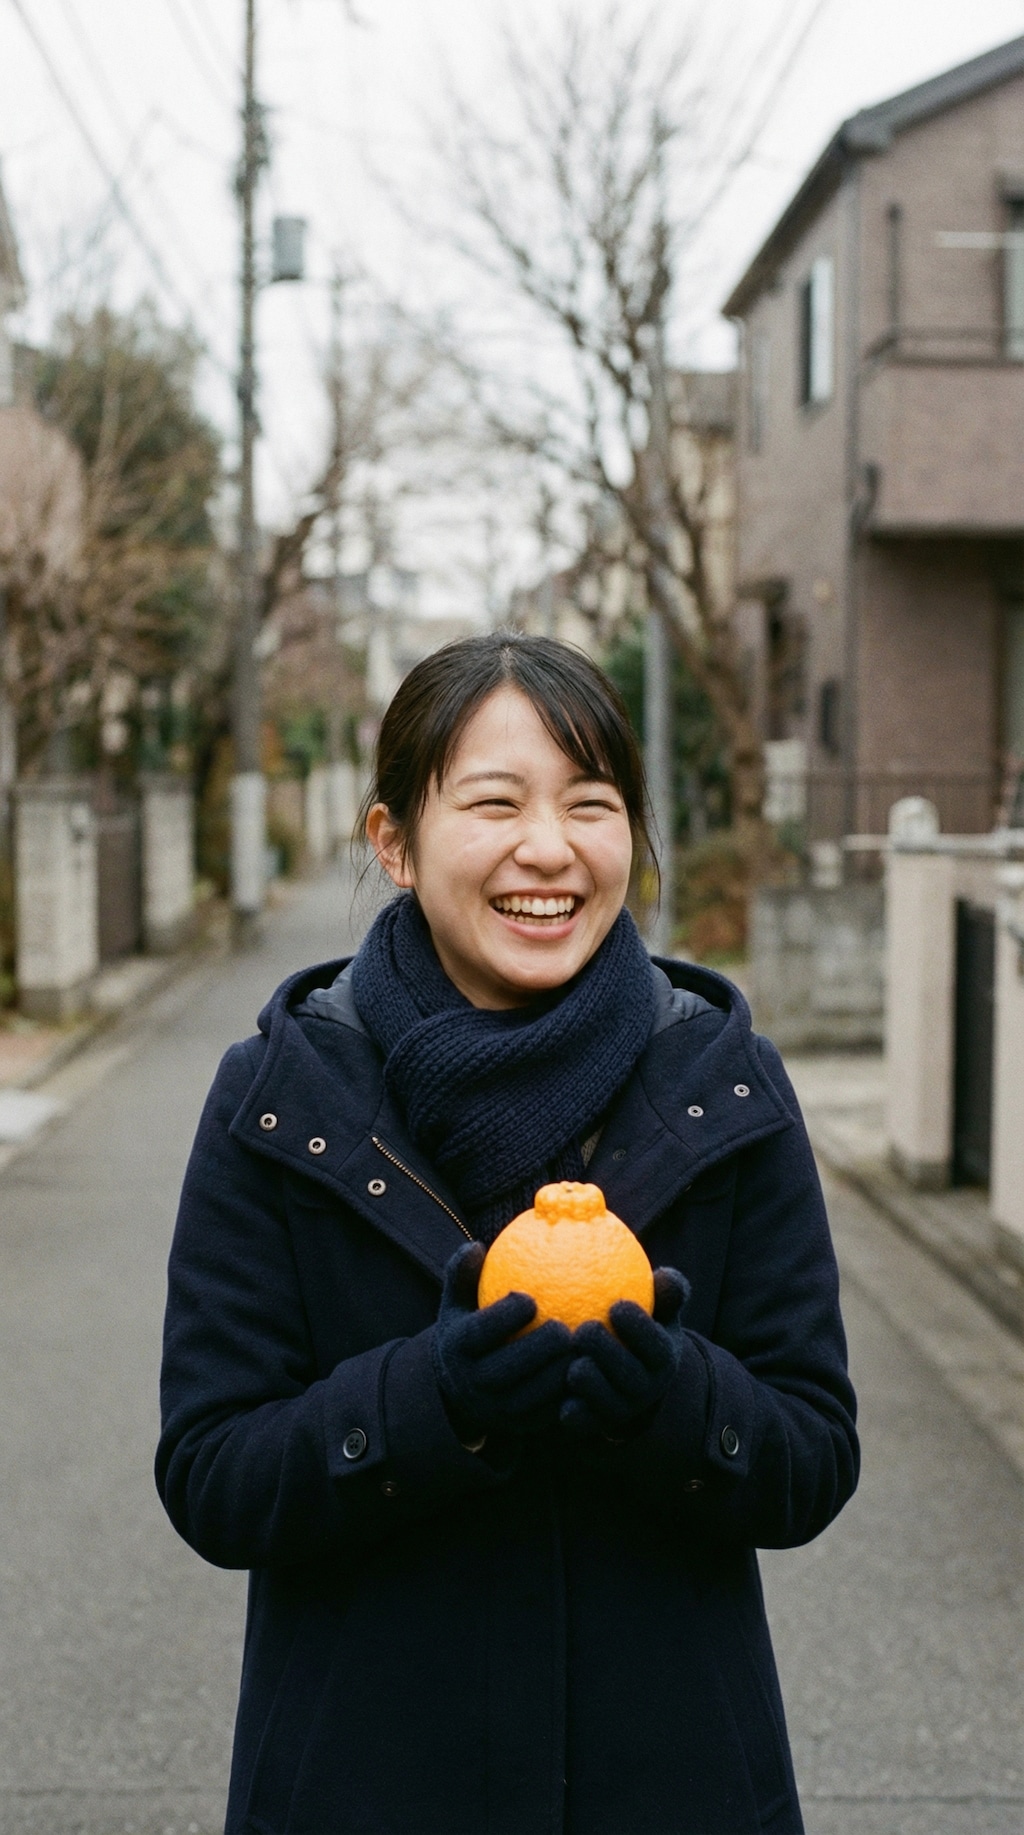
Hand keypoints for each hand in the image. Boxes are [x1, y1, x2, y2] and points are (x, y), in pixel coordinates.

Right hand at [432, 1242, 572, 1440]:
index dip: (504, 1317)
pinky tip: (595, 1363)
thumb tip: (477, 1245)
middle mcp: (473, 1384)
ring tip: (586, 1344)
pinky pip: (553, 1409)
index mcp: (456, 1349)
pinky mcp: (524, 1425)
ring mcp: (499, 1410)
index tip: (529, 1298)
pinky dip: (574, 1389)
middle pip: (508, 1368)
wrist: (460, 1389)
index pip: (479, 1333)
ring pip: (535, 1395)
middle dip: (539, 1349)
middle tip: (565, 1326)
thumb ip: (462, 1274)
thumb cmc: (467, 1330)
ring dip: (562, 1370)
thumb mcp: (457, 1303)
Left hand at [560, 1268, 690, 1442]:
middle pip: (631, 1377)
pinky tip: (554, 1394)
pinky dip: (572, 1412)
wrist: (626, 1373)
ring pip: (607, 1403)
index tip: (617, 1306)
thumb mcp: (658, 1307)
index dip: (639, 1330)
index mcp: (663, 1359)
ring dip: (590, 1385)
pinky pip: (583, 1422)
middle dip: (610, 1355)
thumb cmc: (638, 1326)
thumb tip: (664, 1275)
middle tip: (585, 1329)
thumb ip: (666, 1291)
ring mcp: (621, 1409)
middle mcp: (646, 1389)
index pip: (656, 1346)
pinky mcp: (595, 1423)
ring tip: (572, 1363)